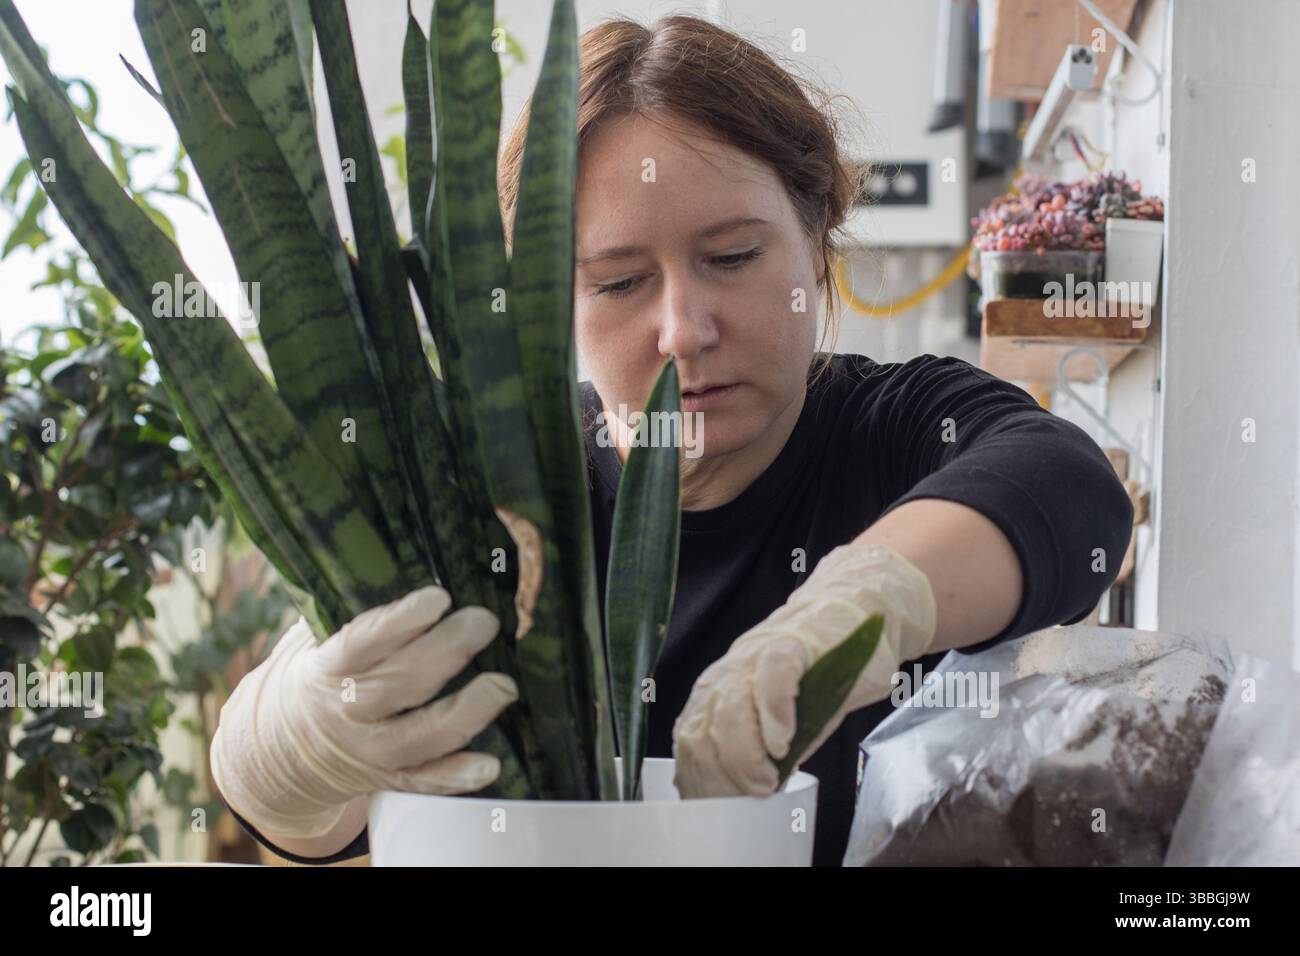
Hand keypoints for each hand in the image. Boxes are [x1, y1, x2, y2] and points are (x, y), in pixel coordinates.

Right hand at [209, 585, 517, 839]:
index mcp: (322, 670)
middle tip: (484, 622)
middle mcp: (344, 714)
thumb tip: (391, 556)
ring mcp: (367, 752)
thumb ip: (344, 611)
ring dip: (465, 713)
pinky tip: (488, 765)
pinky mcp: (388, 779)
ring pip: (418, 737)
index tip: (438, 597)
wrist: (273, 756)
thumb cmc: (311, 677)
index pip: (360, 644)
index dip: (399, 622)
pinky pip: (423, 781)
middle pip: (398, 685)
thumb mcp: (309, 642)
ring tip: (504, 685)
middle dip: (447, 652)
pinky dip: (455, 777)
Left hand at [672, 544, 936, 797]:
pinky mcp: (794, 643)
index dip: (702, 778)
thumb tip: (742, 800)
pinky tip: (784, 741)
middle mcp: (729, 672)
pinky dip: (774, 713)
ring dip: (745, 753)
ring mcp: (758, 656)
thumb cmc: (822, 674)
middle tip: (753, 795)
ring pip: (731, 705)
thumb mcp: (786, 723)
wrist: (856, 615)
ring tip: (768, 778)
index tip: (723, 806)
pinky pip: (772, 675)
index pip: (691, 739)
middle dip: (724, 773)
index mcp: (718, 691)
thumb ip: (763, 752)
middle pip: (705, 728)